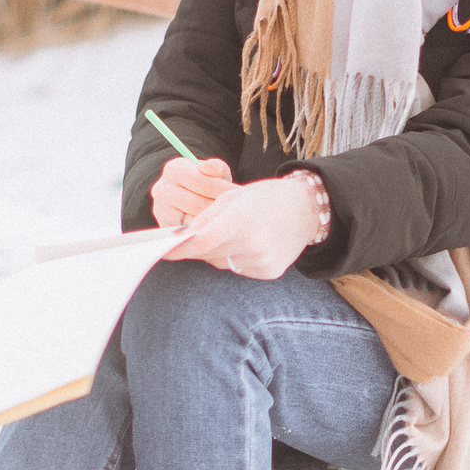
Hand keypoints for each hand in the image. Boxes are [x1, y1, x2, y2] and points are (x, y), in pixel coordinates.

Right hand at [150, 157, 234, 226]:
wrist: (186, 195)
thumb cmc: (205, 182)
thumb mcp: (214, 171)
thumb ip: (217, 168)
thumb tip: (210, 170)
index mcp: (174, 168)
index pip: (204, 183)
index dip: (225, 191)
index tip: (240, 197)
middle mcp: (162, 189)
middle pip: (199, 204)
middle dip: (221, 209)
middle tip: (239, 214)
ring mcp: (161, 210)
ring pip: (193, 221)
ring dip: (213, 223)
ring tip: (230, 222)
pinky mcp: (164, 227)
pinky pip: (188, 233)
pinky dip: (204, 232)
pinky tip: (216, 230)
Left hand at [165, 175, 320, 279]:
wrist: (307, 209)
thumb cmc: (265, 197)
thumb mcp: (232, 198)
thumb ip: (204, 219)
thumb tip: (179, 239)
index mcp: (242, 219)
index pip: (200, 242)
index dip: (178, 247)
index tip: (162, 248)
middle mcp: (253, 244)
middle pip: (208, 254)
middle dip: (196, 246)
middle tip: (194, 236)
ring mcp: (262, 261)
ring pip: (221, 263)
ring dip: (216, 252)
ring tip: (231, 233)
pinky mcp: (269, 272)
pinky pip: (238, 268)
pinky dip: (235, 258)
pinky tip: (249, 244)